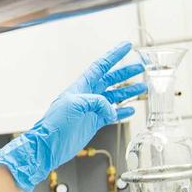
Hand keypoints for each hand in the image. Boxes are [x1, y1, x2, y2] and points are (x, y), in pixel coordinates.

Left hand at [0, 42, 144, 191]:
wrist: (49, 145)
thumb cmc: (56, 123)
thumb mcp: (75, 105)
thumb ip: (97, 102)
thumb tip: (112, 110)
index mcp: (82, 86)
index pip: (101, 66)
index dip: (115, 55)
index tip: (127, 46)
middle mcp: (88, 96)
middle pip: (111, 79)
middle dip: (126, 72)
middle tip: (142, 67)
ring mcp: (91, 109)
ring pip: (114, 97)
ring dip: (128, 92)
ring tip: (142, 88)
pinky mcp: (93, 123)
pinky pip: (111, 115)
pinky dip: (121, 112)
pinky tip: (131, 110)